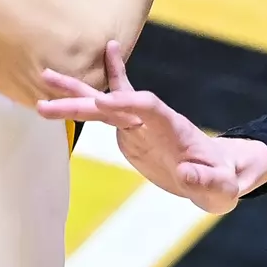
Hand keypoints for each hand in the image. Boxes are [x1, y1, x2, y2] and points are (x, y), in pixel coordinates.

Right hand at [37, 41, 266, 213]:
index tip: (101, 104)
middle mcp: (152, 119)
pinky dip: (90, 93)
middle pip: (116, 101)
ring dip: (73, 94)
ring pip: (102, 104)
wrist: (215, 174)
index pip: (147, 107)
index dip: (126, 104)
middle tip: (49, 87)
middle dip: (84, 96)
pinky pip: (105, 111)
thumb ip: (205, 181)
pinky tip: (68, 78)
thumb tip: (184, 174)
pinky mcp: (128, 133)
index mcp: (172, 127)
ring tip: (44, 77)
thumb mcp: (221, 189)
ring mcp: (137, 125)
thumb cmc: (222, 182)